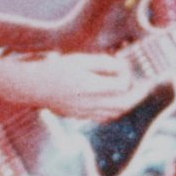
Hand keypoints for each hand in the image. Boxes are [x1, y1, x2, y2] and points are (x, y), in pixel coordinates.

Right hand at [0, 51, 149, 121]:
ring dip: (126, 104)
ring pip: (114, 113)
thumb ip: (102, 63)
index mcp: (92, 87)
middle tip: (145, 85)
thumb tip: (120, 67)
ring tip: (132, 93)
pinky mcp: (77, 115)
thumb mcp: (79, 59)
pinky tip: (112, 102)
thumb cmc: (54, 68)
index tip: (124, 65)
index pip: (122, 85)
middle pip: (123, 104)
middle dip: (137, 94)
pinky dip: (113, 110)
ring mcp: (84, 112)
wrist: (31, 86)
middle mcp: (90, 103)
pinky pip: (102, 117)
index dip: (127, 74)